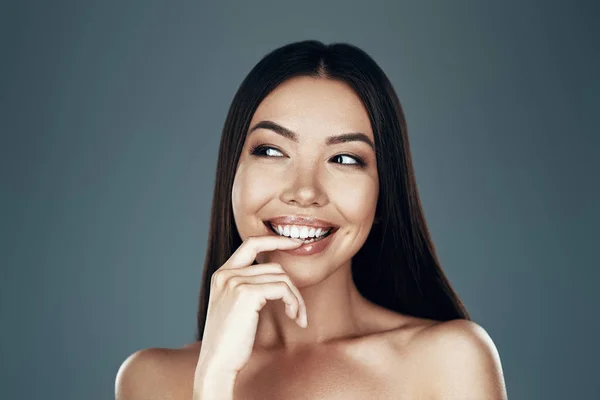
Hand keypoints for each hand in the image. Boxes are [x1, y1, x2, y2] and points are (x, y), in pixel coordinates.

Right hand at [193, 235, 307, 394]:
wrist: (217, 363)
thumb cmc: (229, 341)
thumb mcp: (234, 307)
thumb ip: (248, 286)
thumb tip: (279, 276)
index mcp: (221, 274)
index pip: (251, 244)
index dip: (275, 240)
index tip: (295, 243)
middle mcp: (226, 274)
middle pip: (275, 267)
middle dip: (293, 288)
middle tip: (298, 310)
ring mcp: (235, 281)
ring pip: (282, 278)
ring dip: (296, 299)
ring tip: (298, 317)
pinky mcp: (247, 293)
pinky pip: (283, 289)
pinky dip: (295, 303)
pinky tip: (295, 318)